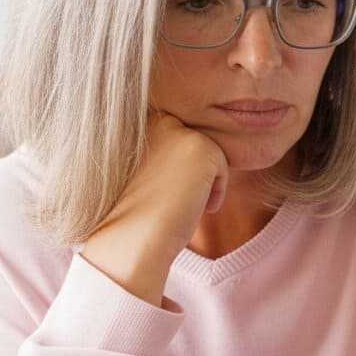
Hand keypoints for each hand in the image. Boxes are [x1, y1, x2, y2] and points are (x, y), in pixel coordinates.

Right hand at [80, 107, 228, 304]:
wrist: (132, 236)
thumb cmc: (136, 212)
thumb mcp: (146, 170)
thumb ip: (165, 151)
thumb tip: (193, 155)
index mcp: (139, 121)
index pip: (179, 141)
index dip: (176, 172)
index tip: (159, 192)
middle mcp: (158, 119)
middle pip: (196, 146)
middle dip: (190, 174)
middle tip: (170, 198)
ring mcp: (179, 130)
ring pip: (209, 157)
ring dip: (202, 184)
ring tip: (178, 202)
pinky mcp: (202, 146)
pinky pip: (223, 168)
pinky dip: (215, 192)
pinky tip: (191, 206)